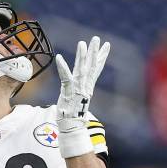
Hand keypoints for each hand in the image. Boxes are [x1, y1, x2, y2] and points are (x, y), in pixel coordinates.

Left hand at [55, 36, 109, 157]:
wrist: (71, 128)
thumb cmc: (73, 114)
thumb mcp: (79, 99)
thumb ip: (82, 90)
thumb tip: (84, 88)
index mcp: (87, 86)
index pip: (96, 69)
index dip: (101, 56)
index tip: (107, 45)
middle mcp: (84, 86)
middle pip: (91, 66)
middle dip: (95, 52)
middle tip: (97, 39)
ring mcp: (77, 89)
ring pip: (81, 70)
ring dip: (82, 56)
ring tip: (82, 43)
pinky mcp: (68, 92)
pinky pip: (66, 78)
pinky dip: (63, 68)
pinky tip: (59, 58)